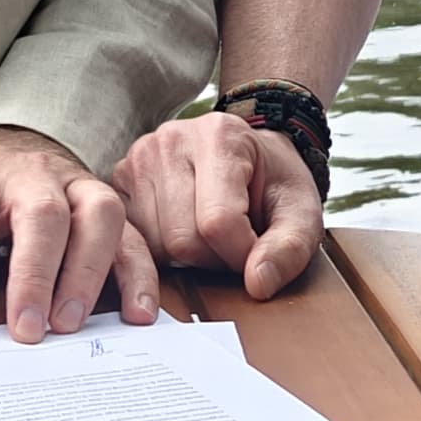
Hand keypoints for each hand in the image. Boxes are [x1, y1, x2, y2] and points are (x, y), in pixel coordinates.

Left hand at [0, 127, 158, 345]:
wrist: (17, 142)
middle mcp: (33, 178)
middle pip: (41, 218)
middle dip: (34, 276)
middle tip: (26, 332)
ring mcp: (78, 187)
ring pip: (97, 217)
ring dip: (87, 273)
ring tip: (69, 325)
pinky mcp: (112, 204)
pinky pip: (135, 235)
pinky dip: (140, 276)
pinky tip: (136, 316)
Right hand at [111, 110, 323, 298]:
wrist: (248, 155)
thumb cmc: (273, 182)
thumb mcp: (302, 209)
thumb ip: (290, 246)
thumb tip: (258, 284)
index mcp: (220, 136)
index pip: (219, 222)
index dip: (242, 255)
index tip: (257, 252)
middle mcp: (170, 140)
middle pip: (182, 238)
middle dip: (214, 260)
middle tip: (234, 246)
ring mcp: (137, 160)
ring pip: (155, 246)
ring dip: (187, 260)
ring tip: (210, 238)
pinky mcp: (118, 184)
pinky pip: (133, 244)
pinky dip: (161, 255)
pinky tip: (184, 238)